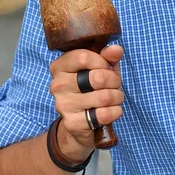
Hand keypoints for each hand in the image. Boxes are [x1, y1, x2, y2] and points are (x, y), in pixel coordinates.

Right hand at [49, 45, 123, 161]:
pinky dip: (115, 112)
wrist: (82, 124)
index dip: (103, 62)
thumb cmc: (92, 90)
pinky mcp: (73, 123)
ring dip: (117, 97)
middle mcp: (58, 85)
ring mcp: (63, 105)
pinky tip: (112, 111)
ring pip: (104, 97)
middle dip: (114, 81)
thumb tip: (116, 49)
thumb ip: (108, 57)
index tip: (106, 68)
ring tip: (114, 98)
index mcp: (60, 67)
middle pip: (97, 77)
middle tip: (114, 85)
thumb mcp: (101, 69)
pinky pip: (104, 114)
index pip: (84, 57)